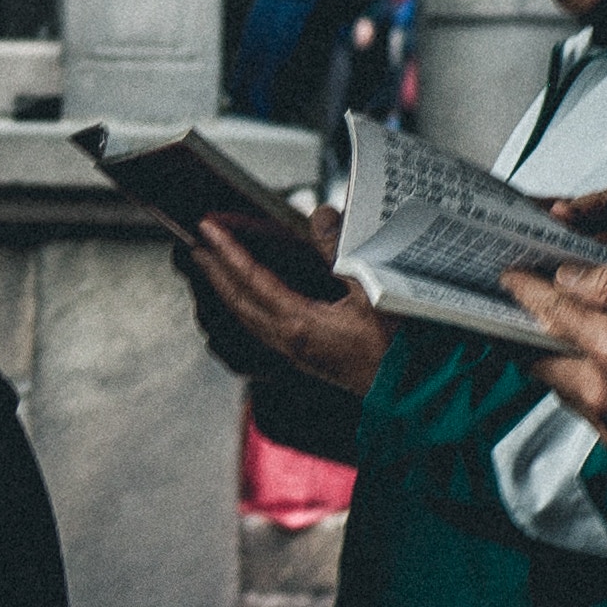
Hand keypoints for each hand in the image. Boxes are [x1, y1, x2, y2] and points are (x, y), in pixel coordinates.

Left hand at [178, 218, 393, 395]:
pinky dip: (248, 307)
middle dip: (214, 271)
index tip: (207, 229)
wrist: (411, 390)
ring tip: (215, 267)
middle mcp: (289, 341)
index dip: (227, 251)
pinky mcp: (305, 358)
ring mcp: (295, 353)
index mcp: (299, 324)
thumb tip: (319, 216)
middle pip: (238, 301)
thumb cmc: (396, 346)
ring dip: (228, 290)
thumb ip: (340, 252)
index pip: (251, 280)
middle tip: (196, 243)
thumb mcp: (371, 289)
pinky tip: (251, 299)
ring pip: (248, 317)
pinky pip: (263, 329)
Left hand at [506, 258, 606, 458]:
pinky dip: (589, 388)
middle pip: (538, 360)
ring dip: (561, 361)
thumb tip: (568, 277)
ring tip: (572, 335)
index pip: (548, 313)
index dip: (524, 290)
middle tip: (532, 307)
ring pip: (561, 389)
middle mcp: (605, 395)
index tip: (511, 278)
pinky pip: (589, 412)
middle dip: (530, 332)